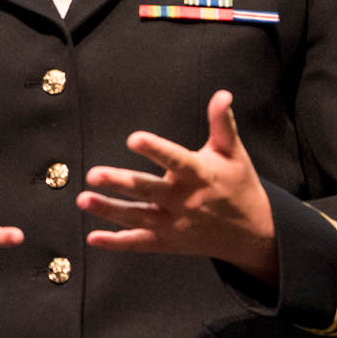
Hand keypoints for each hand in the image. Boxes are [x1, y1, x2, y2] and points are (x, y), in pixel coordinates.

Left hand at [77, 90, 277, 283]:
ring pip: (137, 217)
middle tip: (93, 175)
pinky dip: (116, 243)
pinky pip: (139, 243)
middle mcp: (184, 201)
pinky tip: (91, 237)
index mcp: (200, 175)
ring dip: (108, 210)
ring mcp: (174, 224)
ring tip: (82, 199)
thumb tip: (222, 94)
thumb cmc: (238, 185)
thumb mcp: (234, 153)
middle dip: (119, 183)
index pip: (176, 160)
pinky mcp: (168, 242)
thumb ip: (222, 124)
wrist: (254, 233)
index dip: (155, 150)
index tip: (134, 138)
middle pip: (147, 190)